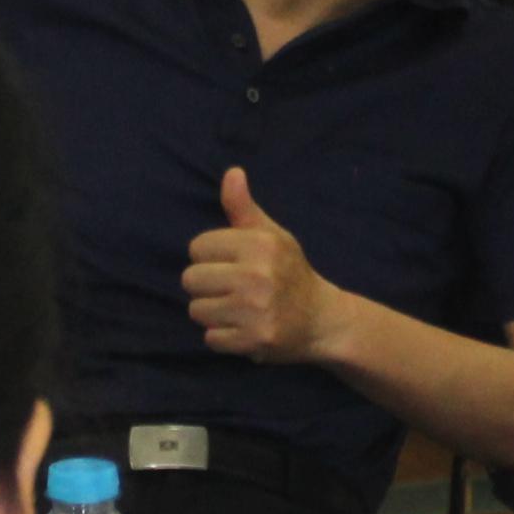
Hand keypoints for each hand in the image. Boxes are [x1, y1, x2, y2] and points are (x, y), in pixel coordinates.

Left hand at [185, 167, 338, 362]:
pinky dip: (223, 337)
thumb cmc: (289, 272)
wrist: (322, 320)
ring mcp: (255, 310)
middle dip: (206, 286)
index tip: (230, 264)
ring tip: (237, 309)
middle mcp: (257, 275)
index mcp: (260, 244)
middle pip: (191, 279)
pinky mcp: (254, 340)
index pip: (197, 247)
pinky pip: (210, 338)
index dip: (210, 257)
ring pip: (197, 310)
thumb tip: (231, 173)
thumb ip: (243, 208)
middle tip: (231, 290)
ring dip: (212, 313)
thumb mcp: (271, 235)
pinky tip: (243, 328)